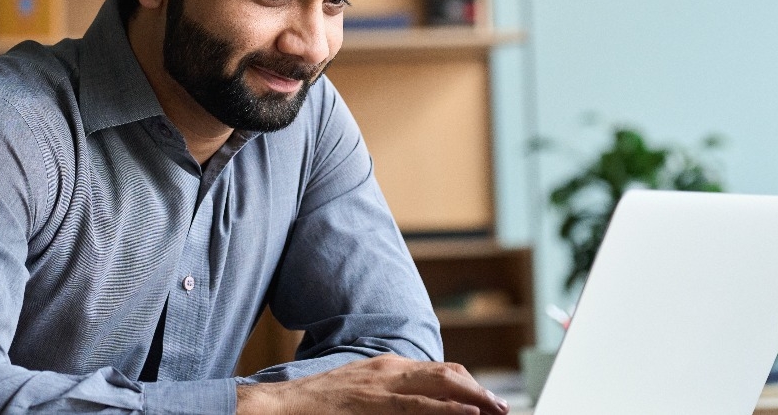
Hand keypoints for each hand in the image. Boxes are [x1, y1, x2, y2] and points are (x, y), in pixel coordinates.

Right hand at [236, 354, 508, 414]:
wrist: (274, 408)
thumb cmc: (314, 408)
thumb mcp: (357, 396)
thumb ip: (387, 399)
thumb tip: (413, 409)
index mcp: (386, 368)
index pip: (440, 371)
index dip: (470, 385)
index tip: (490, 402)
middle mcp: (388, 370)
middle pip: (449, 373)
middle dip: (481, 390)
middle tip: (504, 409)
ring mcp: (380, 384)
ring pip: (440, 384)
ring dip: (475, 398)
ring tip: (498, 410)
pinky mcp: (370, 402)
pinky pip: (416, 406)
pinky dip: (447, 409)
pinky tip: (469, 414)